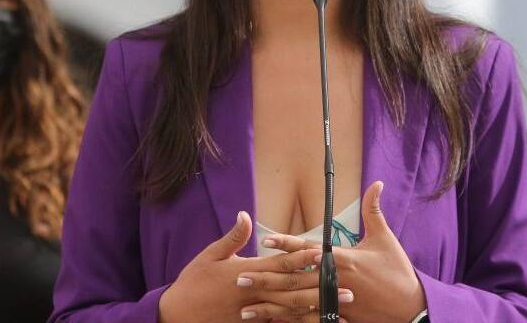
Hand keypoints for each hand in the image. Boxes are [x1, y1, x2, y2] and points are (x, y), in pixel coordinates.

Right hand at [158, 211, 354, 322]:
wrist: (177, 315)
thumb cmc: (193, 282)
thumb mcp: (209, 255)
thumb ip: (233, 237)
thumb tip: (245, 214)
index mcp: (246, 273)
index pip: (281, 264)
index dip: (303, 258)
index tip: (323, 253)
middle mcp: (255, 294)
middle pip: (293, 290)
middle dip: (322, 288)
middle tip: (349, 288)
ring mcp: (254, 313)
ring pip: (292, 312)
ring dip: (318, 310)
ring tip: (342, 311)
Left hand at [261, 182, 426, 322]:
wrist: (411, 309)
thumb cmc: (397, 271)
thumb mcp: (385, 239)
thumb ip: (374, 211)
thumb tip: (376, 183)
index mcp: (344, 260)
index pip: (309, 250)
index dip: (287, 244)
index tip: (265, 240)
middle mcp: (335, 282)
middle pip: (295, 280)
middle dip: (267, 278)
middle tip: (241, 276)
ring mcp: (335, 304)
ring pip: (296, 306)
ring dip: (270, 306)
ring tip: (245, 306)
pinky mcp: (339, 320)